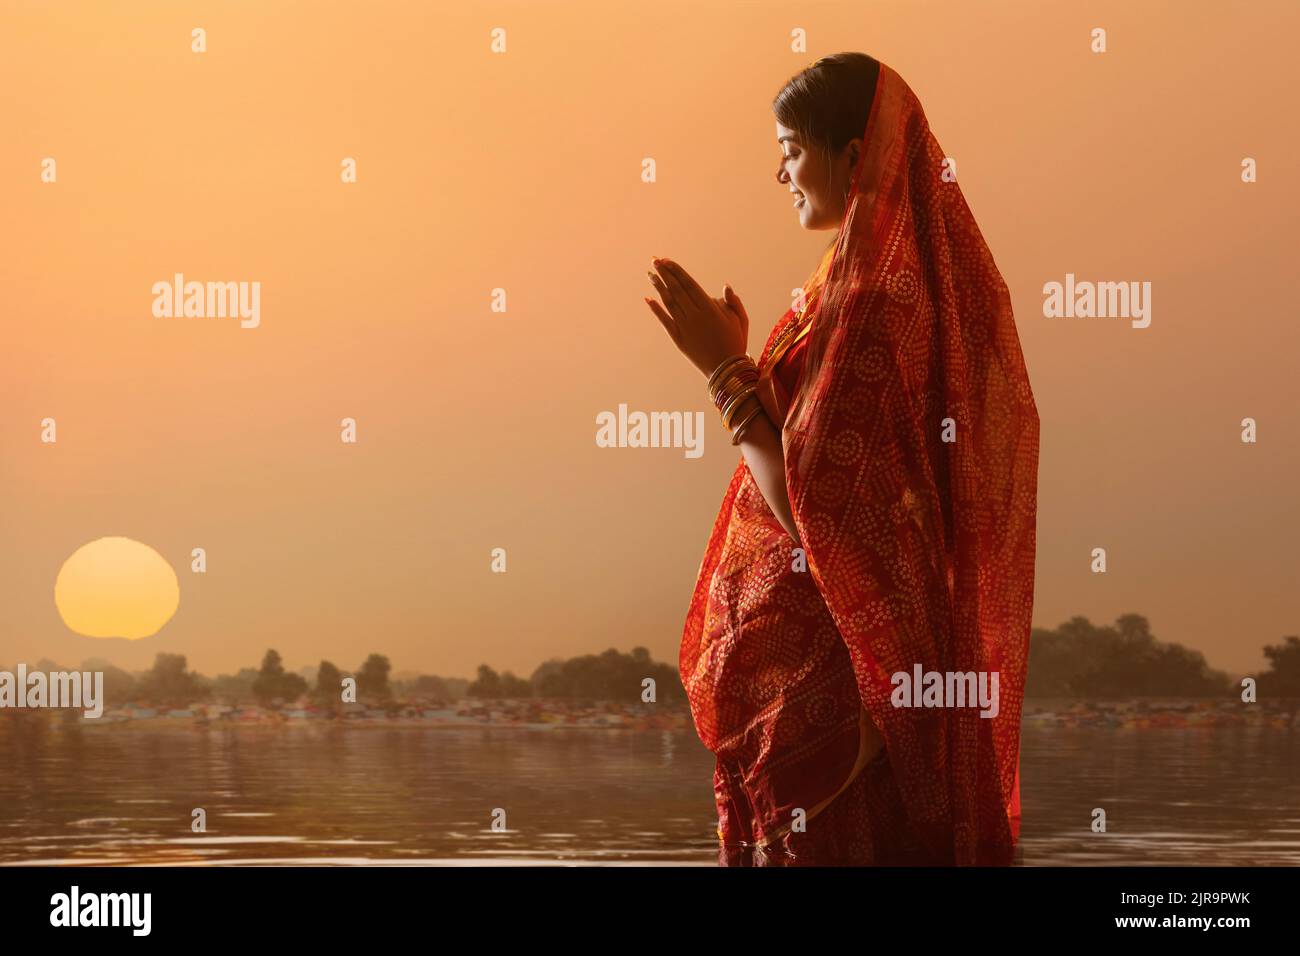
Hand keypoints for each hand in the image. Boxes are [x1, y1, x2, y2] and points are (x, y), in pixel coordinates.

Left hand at [644, 257, 749, 378]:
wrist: (726, 370)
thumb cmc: (736, 342)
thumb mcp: (740, 319)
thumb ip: (733, 301)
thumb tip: (725, 286)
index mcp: (709, 308)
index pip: (688, 284)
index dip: (676, 271)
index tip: (666, 261)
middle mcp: (694, 315)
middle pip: (676, 289)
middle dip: (664, 274)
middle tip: (654, 261)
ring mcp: (684, 327)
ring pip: (668, 302)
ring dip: (658, 287)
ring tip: (650, 274)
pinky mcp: (678, 339)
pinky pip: (664, 320)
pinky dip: (656, 309)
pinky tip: (648, 299)